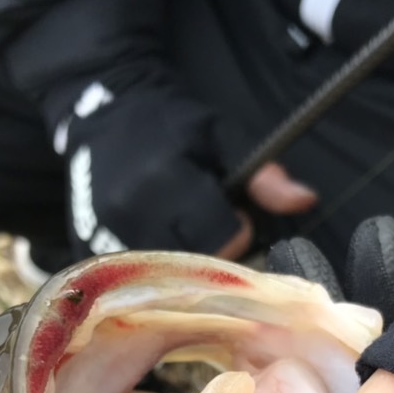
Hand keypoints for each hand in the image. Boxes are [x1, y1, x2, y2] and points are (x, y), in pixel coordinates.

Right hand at [55, 75, 314, 258]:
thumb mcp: (222, 135)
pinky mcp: (87, 250)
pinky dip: (151, 271)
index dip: (237, 229)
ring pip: (164, 279)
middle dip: (211, 250)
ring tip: (182, 230)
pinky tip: (156, 243)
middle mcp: (132, 212)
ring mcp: (103, 235)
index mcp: (166, 179)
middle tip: (208, 223)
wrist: (103, 111)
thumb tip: (306, 201)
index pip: (224, 238)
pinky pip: (133, 281)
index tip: (232, 212)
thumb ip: (262, 173)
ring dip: (181, 264)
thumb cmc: (171, 124)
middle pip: (195, 264)